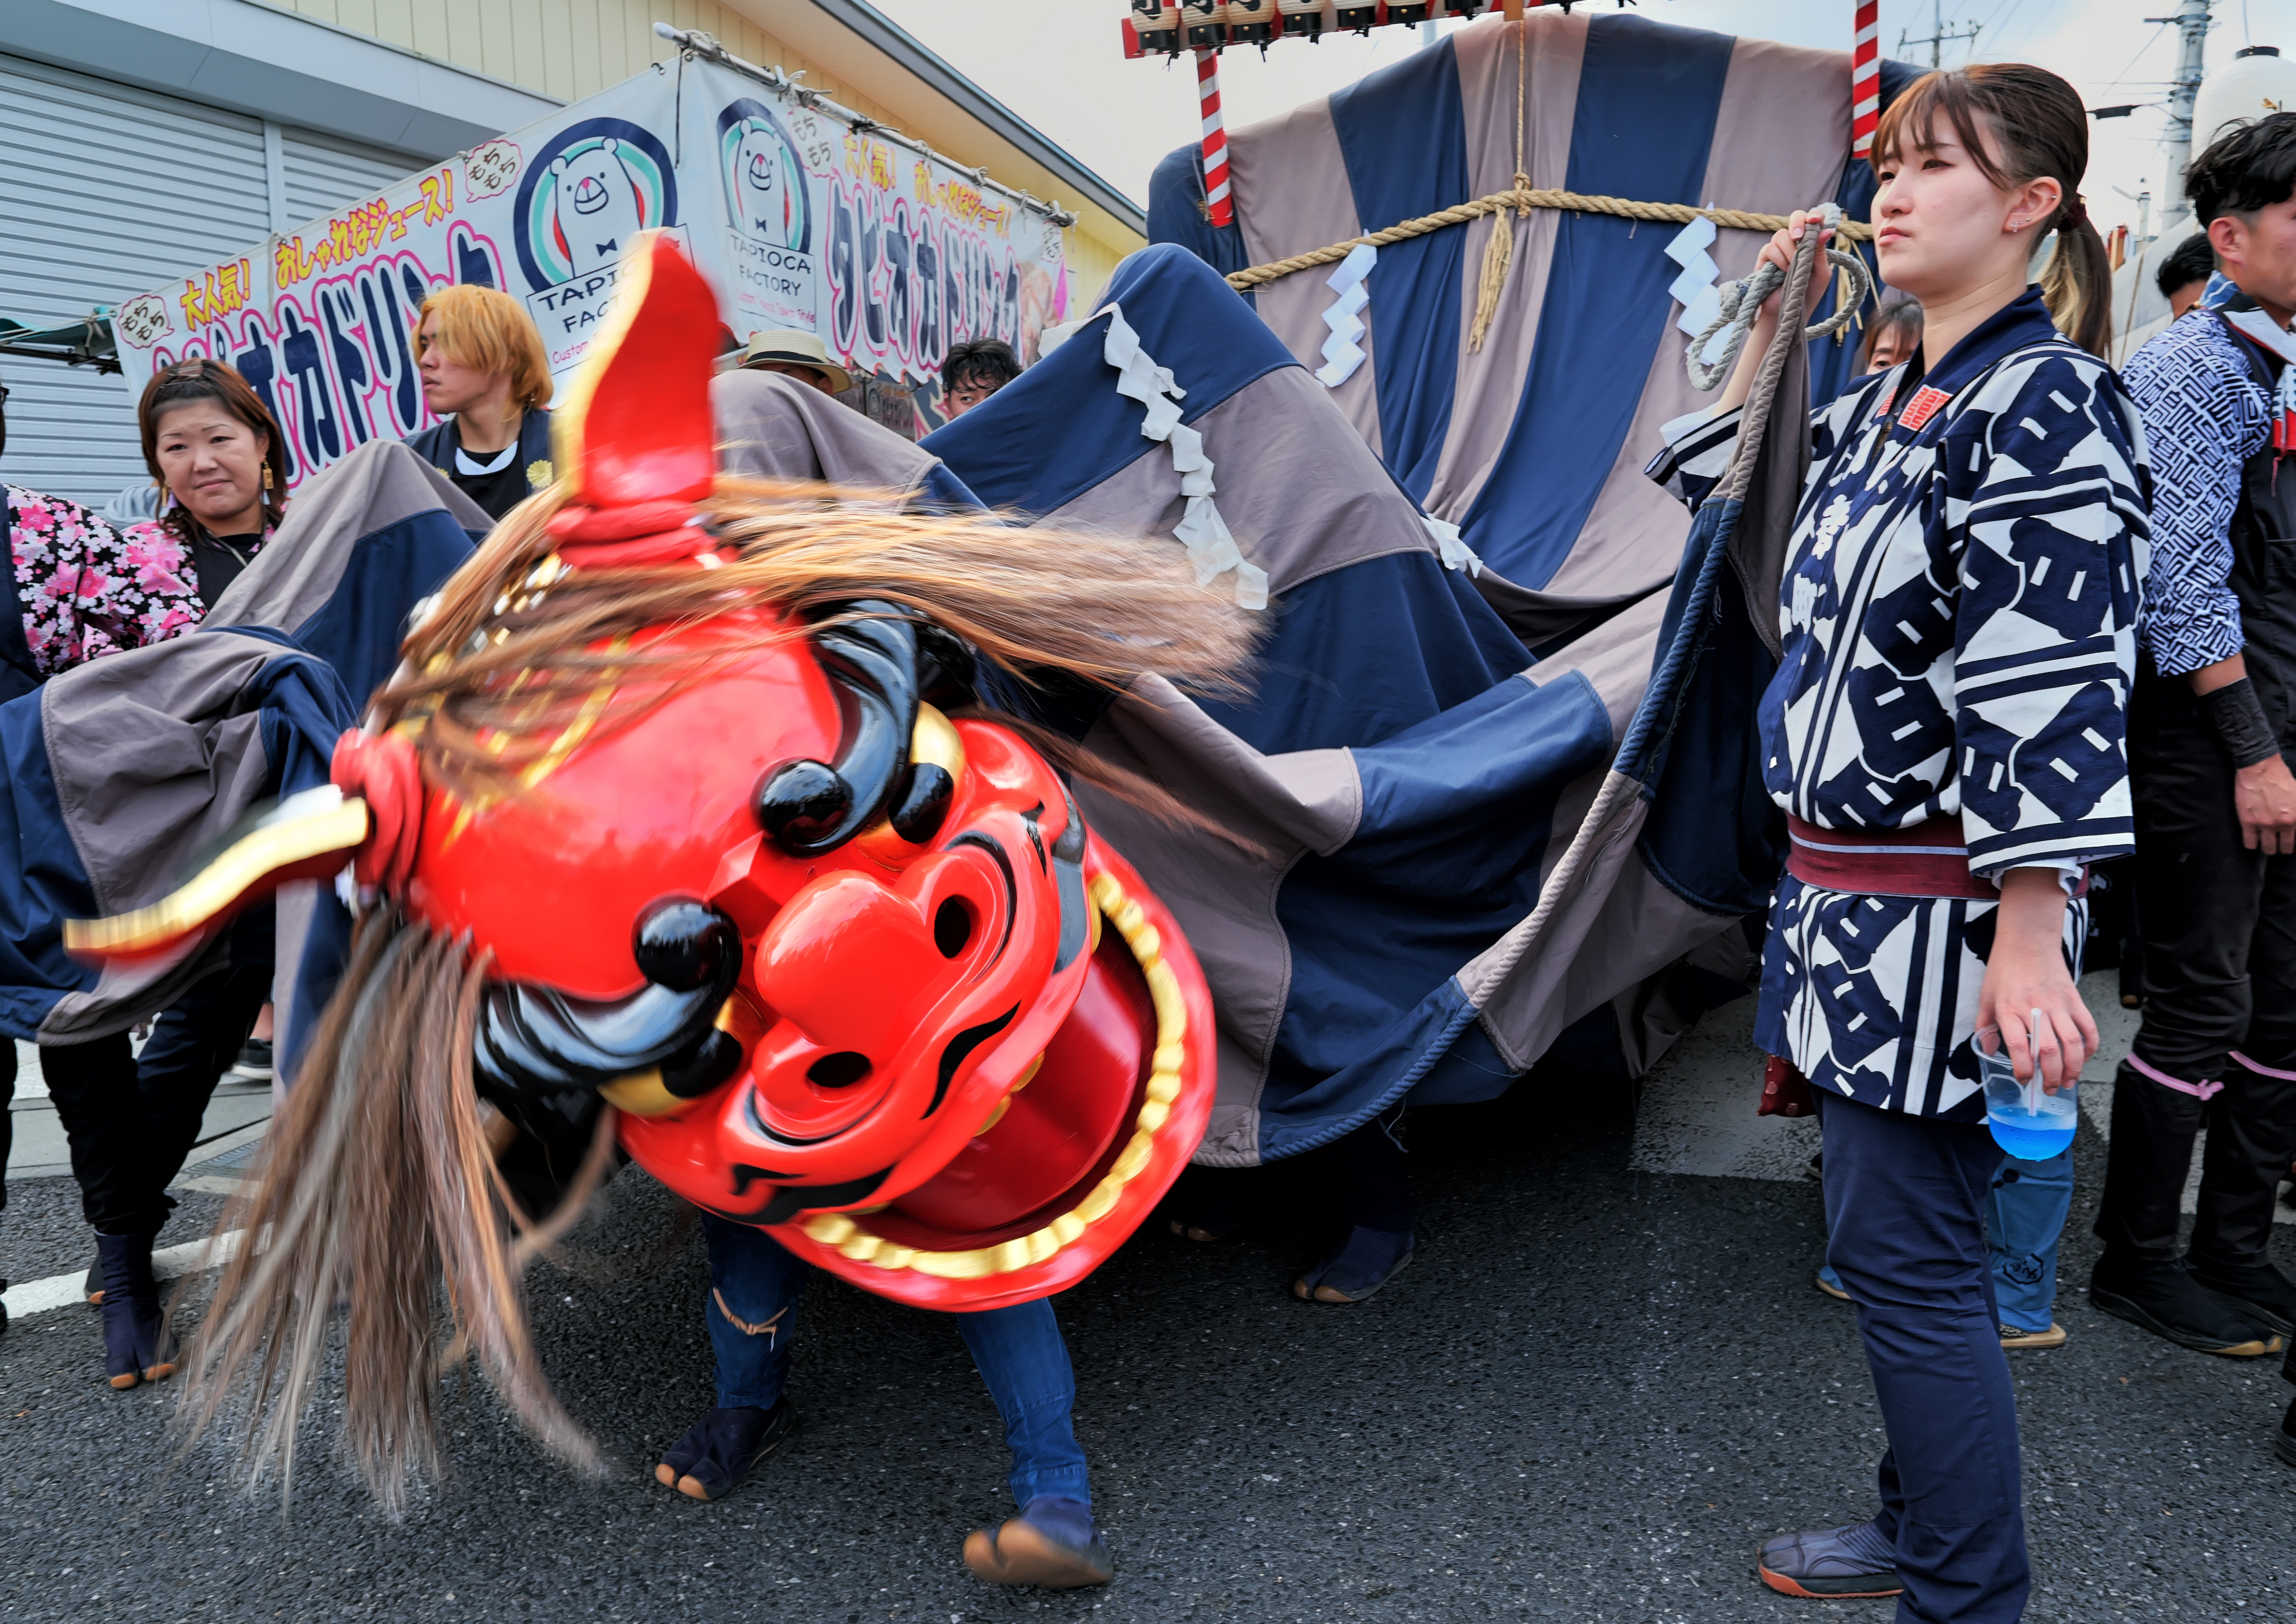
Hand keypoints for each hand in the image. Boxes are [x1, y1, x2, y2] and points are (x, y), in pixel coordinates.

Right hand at [1720, 207, 1837, 410]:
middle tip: (1800, 235)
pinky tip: (1784, 271)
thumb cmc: (1807, 296)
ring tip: (1792, 267)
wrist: (1788, 315)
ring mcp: (1778, 251)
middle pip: (1794, 218)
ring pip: (1780, 234)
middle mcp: (1794, 244)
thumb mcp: (1821, 274)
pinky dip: (1778, 258)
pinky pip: (1769, 249)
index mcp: (1810, 244)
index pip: (1812, 221)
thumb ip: (1821, 253)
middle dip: (1798, 223)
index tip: (1817, 219)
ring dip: (1789, 249)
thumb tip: (1826, 231)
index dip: (1814, 216)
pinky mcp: (1764, 261)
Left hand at [1975, 869, 2097, 1091]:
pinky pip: (2088, 1027)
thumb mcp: (1985, 997)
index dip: (2023, 1069)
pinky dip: (2089, 1046)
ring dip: (2073, 1068)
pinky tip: (2083, 1058)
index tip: (2025, 1080)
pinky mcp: (2074, 999)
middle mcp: (2034, 1008)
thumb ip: (1985, 1026)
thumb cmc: (2004, 968)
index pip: (2017, 1046)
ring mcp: (2058, 1004)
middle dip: (2051, 1076)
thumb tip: (1989, 1051)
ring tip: (2069, 1081)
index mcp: (2009, 1009)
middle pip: (2048, 1051)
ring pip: (2071, 1043)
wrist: (2027, 940)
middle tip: (2050, 1089)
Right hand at [2234, 754, 2295, 854]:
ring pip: (2267, 848)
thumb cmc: (2281, 777)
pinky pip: (2249, 843)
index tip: (2289, 841)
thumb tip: (2295, 822)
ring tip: (2265, 842)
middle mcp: (2284, 824)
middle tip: (2278, 842)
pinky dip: (2251, 844)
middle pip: (2284, 848)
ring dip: (2267, 847)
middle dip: (2282, 847)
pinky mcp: (2248, 822)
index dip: (2294, 843)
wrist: (2260, 768)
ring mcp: (2265, 824)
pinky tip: (2252, 839)